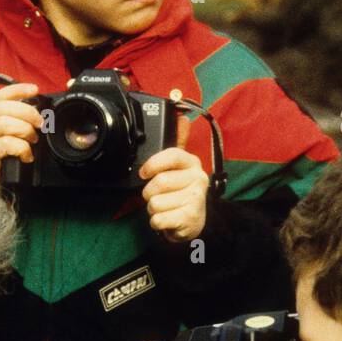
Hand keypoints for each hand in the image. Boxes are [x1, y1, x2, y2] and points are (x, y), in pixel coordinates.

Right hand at [0, 82, 41, 177]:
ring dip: (25, 129)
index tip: (35, 90)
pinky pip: (6, 143)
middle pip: (3, 107)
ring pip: (4, 122)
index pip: (0, 96)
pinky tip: (26, 156)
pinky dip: (21, 148)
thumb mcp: (6, 137)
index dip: (18, 90)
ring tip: (33, 140)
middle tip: (40, 123)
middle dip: (27, 112)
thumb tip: (37, 117)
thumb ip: (16, 124)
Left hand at [138, 117, 208, 241]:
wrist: (193, 222)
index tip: (144, 173)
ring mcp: (195, 199)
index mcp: (192, 163)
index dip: (153, 164)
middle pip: (160, 182)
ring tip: (164, 208)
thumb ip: (178, 143)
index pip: (172, 155)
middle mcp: (198, 179)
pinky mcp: (190, 218)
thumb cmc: (181, 193)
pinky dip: (156, 222)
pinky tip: (166, 219)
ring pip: (156, 203)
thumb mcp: (179, 168)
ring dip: (153, 209)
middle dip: (149, 192)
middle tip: (155, 195)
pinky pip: (158, 219)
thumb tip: (183, 118)